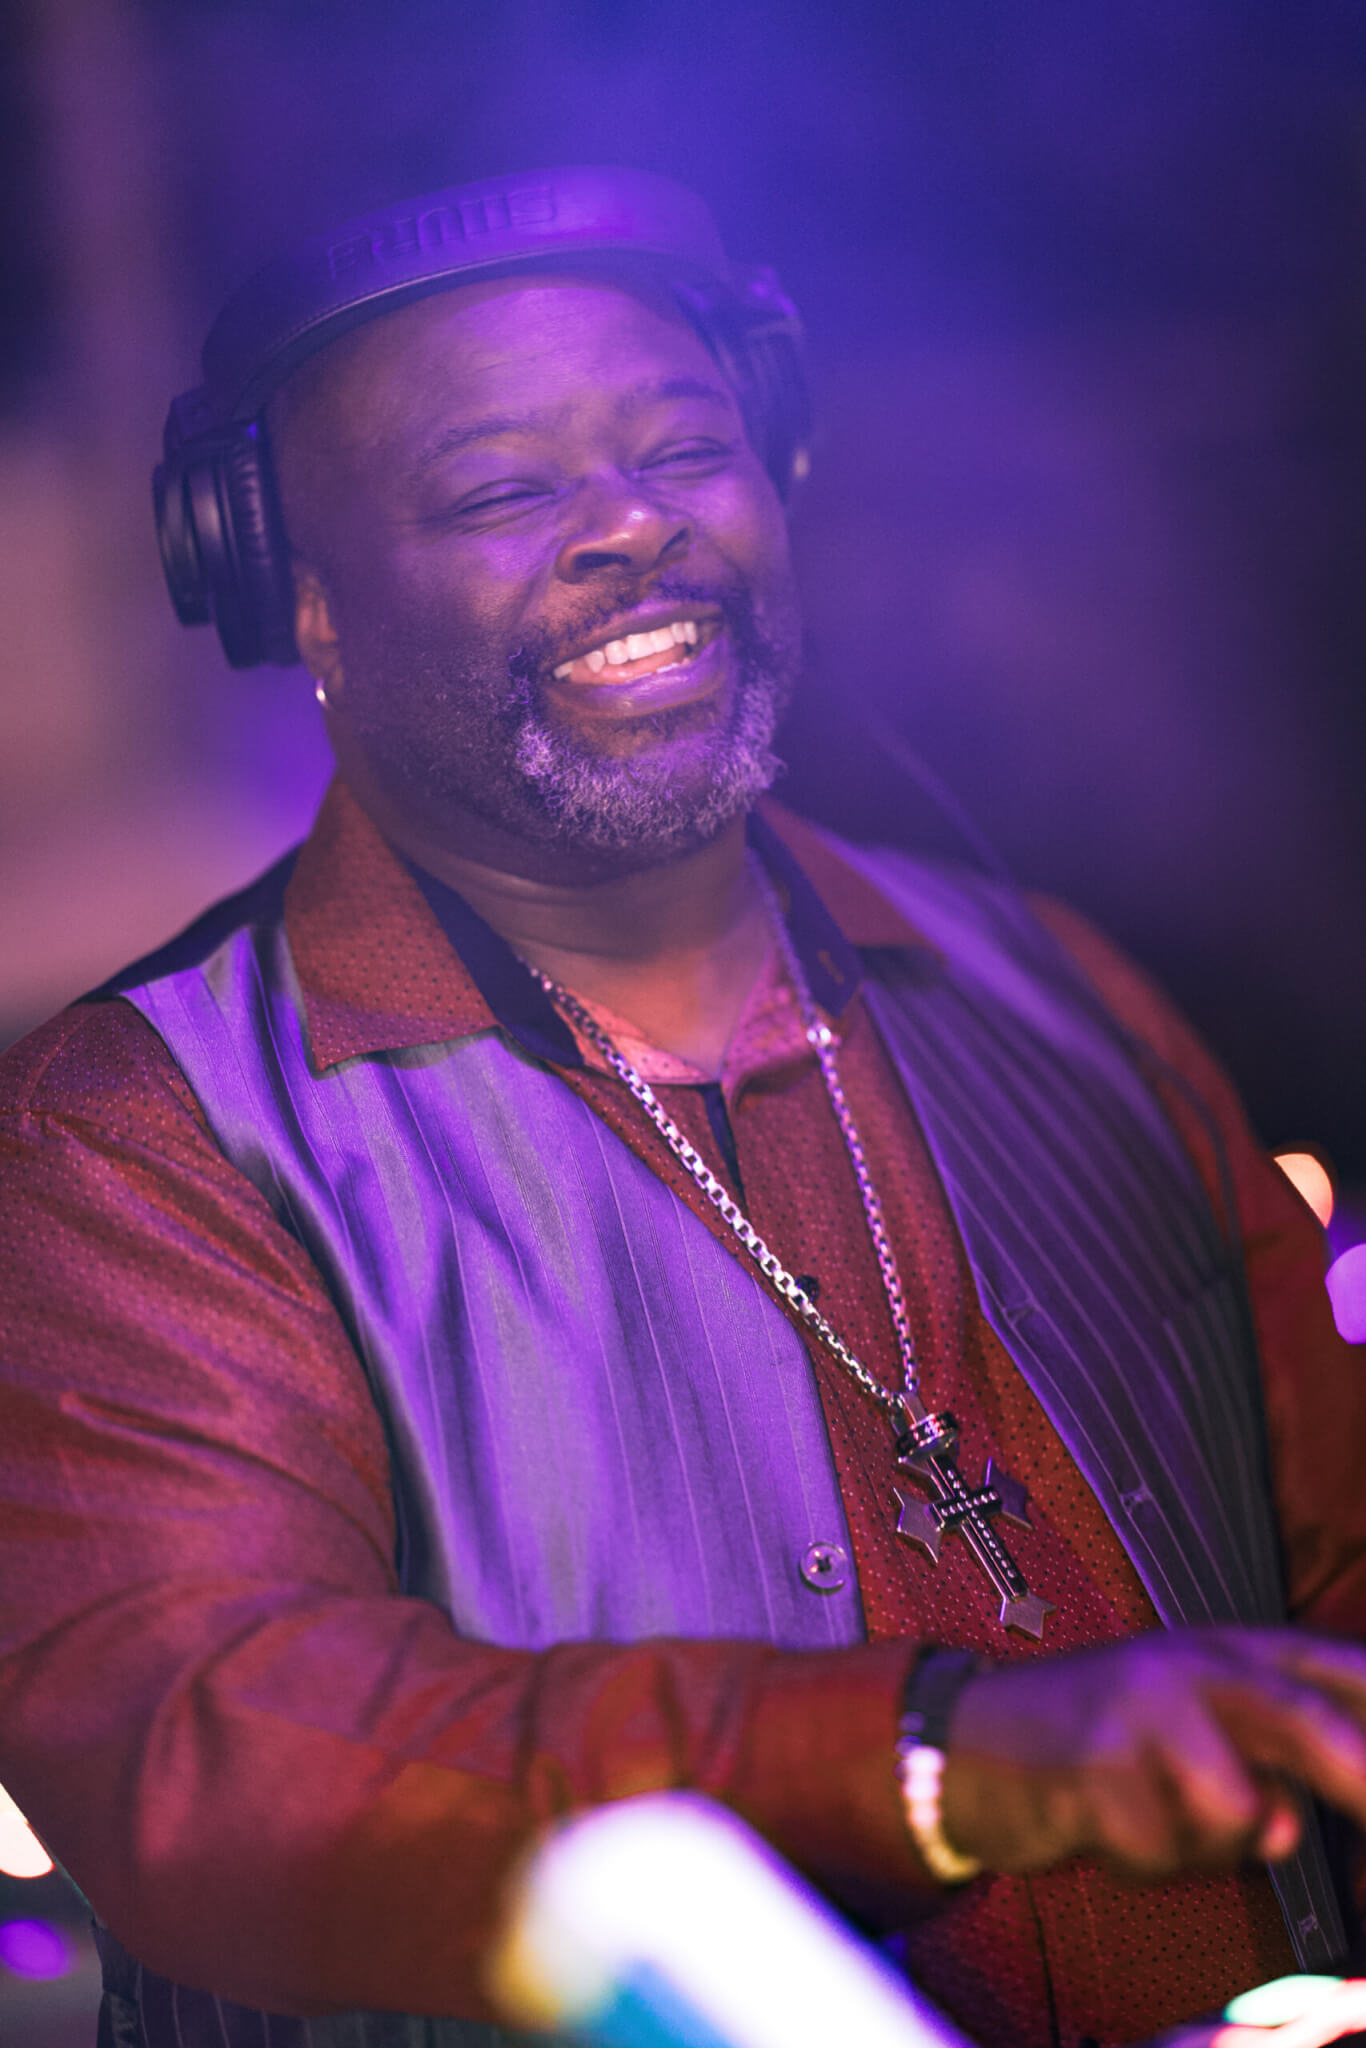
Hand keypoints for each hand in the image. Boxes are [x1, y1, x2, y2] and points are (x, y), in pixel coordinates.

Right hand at [939, 1626, 1365, 1877]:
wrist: (972, 1739)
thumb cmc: (1098, 1735)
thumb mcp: (1190, 1727)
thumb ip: (1260, 1769)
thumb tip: (1288, 1826)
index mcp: (1227, 1650)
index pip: (1333, 1670)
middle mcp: (1191, 1663)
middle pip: (1305, 1717)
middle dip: (1359, 1775)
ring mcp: (1141, 1703)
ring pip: (1234, 1811)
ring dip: (1200, 1844)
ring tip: (1151, 1814)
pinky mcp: (1096, 1756)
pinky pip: (1163, 1849)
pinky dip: (1141, 1858)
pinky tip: (1105, 1820)